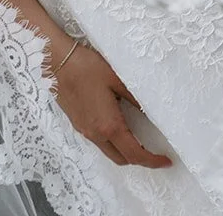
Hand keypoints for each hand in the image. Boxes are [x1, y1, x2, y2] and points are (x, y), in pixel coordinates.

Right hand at [54, 43, 170, 168]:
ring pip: (109, 153)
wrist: (56, 61)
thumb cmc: (87, 67)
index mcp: (109, 125)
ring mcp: (84, 131)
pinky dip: (113, 144)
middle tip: (154, 152)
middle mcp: (96, 134)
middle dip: (140, 160)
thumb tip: (150, 111)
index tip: (166, 161)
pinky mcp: (77, 124)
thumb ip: (135, 98)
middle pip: (122, 159)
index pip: (135, 154)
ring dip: (125, 153)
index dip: (152, 161)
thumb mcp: (117, 79)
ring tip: (139, 141)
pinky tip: (118, 128)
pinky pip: (99, 143)